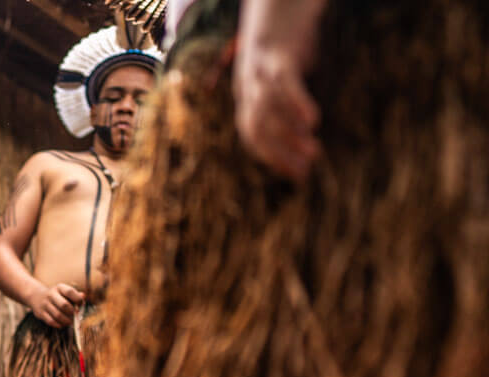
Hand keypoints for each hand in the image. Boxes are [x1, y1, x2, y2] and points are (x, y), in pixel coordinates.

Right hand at [27, 282, 84, 327]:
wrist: (37, 296)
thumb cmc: (57, 296)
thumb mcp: (64, 292)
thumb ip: (75, 295)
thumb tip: (83, 297)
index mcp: (59, 288)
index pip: (70, 292)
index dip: (78, 299)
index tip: (81, 304)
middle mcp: (51, 294)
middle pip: (64, 305)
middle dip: (72, 312)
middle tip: (75, 316)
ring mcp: (44, 304)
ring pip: (58, 315)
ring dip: (66, 321)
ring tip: (70, 322)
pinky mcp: (40, 313)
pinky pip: (51, 321)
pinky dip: (59, 324)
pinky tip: (63, 324)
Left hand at [233, 8, 321, 180]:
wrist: (276, 5)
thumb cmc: (284, 48)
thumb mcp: (280, 80)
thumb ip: (288, 110)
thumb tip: (306, 143)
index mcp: (246, 96)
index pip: (252, 136)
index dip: (272, 157)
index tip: (296, 175)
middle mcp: (247, 88)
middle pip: (256, 128)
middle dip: (279, 153)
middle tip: (306, 169)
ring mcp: (259, 72)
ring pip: (268, 111)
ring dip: (289, 135)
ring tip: (314, 152)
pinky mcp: (277, 56)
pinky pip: (283, 84)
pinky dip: (296, 104)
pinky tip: (313, 121)